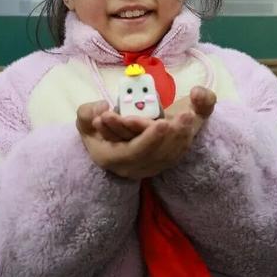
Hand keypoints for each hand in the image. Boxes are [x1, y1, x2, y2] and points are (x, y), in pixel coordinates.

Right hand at [76, 87, 216, 179]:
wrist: (106, 139)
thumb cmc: (95, 125)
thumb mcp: (84, 118)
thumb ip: (87, 113)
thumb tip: (103, 108)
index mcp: (111, 157)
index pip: (134, 152)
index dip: (149, 139)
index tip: (163, 123)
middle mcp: (132, 167)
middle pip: (158, 155)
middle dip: (174, 135)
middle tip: (186, 114)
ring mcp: (148, 167)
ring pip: (170, 155)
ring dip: (183, 134)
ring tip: (191, 113)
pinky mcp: (160, 162)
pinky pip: (176, 153)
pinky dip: (185, 137)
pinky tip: (192, 119)